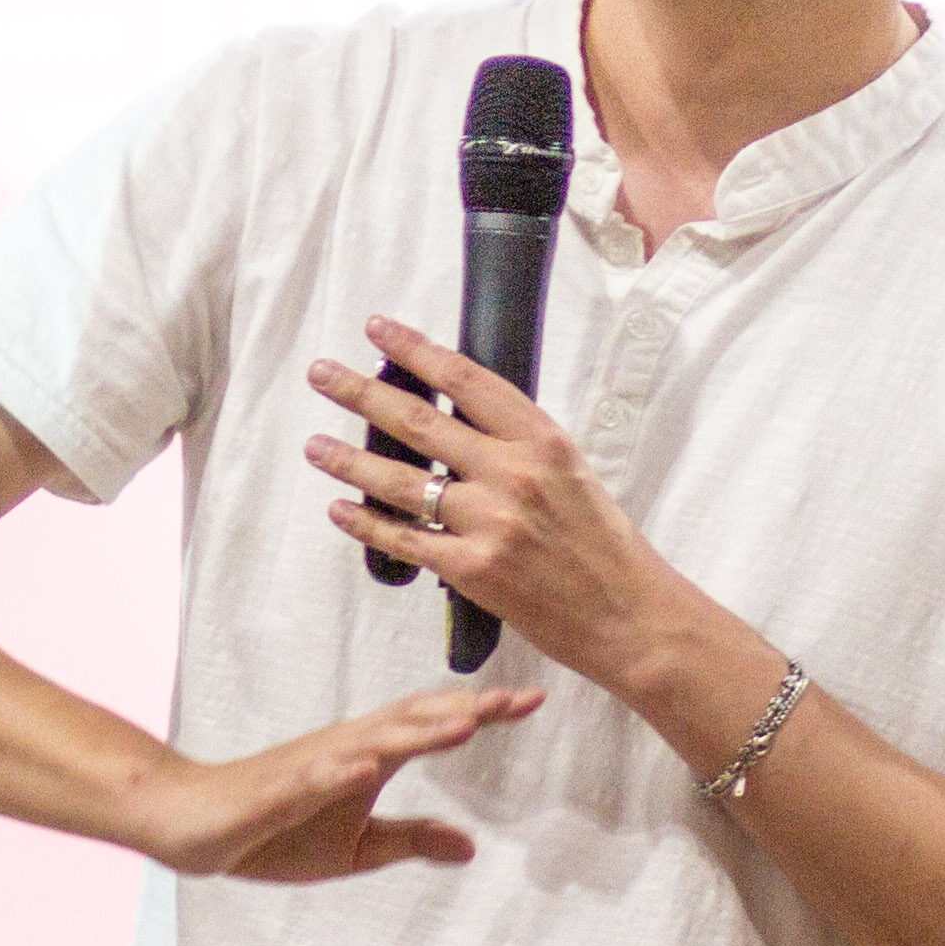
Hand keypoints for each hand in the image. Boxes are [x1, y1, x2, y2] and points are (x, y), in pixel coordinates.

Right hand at [120, 679, 538, 880]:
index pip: (433, 726)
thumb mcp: (354, 849)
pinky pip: (309, 781)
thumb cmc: (272, 831)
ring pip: (370, 743)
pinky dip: (339, 773)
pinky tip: (366, 769)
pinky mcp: (274, 794)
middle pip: (413, 720)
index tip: (534, 699)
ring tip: (465, 723)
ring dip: (418, 733)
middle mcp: (344, 749)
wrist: (189, 824)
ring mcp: (308, 767)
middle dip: (465, 708)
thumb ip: (410, 840)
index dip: (482, 712)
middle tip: (521, 697)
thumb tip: (471, 846)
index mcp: (367, 757)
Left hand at [304, 320, 700, 692]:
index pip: (465, 380)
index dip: (415, 350)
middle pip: (419, 422)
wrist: (629, 615)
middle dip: (361, 393)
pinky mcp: (472, 569)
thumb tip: (462, 421)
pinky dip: (366, 523)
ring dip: (349, 460)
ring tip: (315, 444)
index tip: (379, 330)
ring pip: (401, 481)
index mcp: (541, 440)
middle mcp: (512, 474)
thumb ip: (520, 446)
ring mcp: (489, 522)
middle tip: (322, 374)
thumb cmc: (605, 546)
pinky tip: (340, 509)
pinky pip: (405, 539)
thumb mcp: (572, 473)